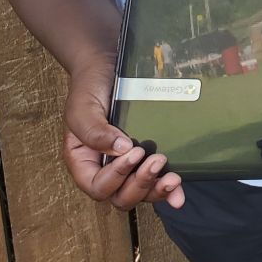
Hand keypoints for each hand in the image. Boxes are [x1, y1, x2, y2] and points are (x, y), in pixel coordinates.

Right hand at [63, 60, 183, 209]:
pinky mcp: (146, 156)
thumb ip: (94, 131)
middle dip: (140, 185)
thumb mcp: (83, 108)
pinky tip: (179, 195)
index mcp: (85, 162)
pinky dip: (167, 189)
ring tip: (173, 178)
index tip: (134, 152)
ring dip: (156, 190)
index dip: (116, 177)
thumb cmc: (89, 87)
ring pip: (139, 193)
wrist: (107, 65)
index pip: (98, 185)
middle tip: (156, 161)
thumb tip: (120, 149)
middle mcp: (106, 168)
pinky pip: (155, 179)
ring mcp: (128, 164)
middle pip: (120, 196)